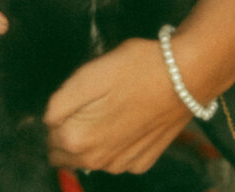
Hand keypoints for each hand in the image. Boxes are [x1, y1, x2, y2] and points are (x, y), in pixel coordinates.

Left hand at [44, 38, 193, 173]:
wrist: (187, 77)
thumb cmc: (135, 69)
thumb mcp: (89, 74)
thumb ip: (61, 102)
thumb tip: (48, 119)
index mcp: (78, 140)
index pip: (48, 133)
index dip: (58, 111)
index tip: (74, 95)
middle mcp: (98, 162)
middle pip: (66, 151)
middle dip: (69, 130)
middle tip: (88, 101)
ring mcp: (123, 166)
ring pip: (90, 157)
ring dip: (91, 137)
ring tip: (110, 106)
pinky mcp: (143, 162)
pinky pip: (115, 157)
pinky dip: (115, 142)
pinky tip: (127, 119)